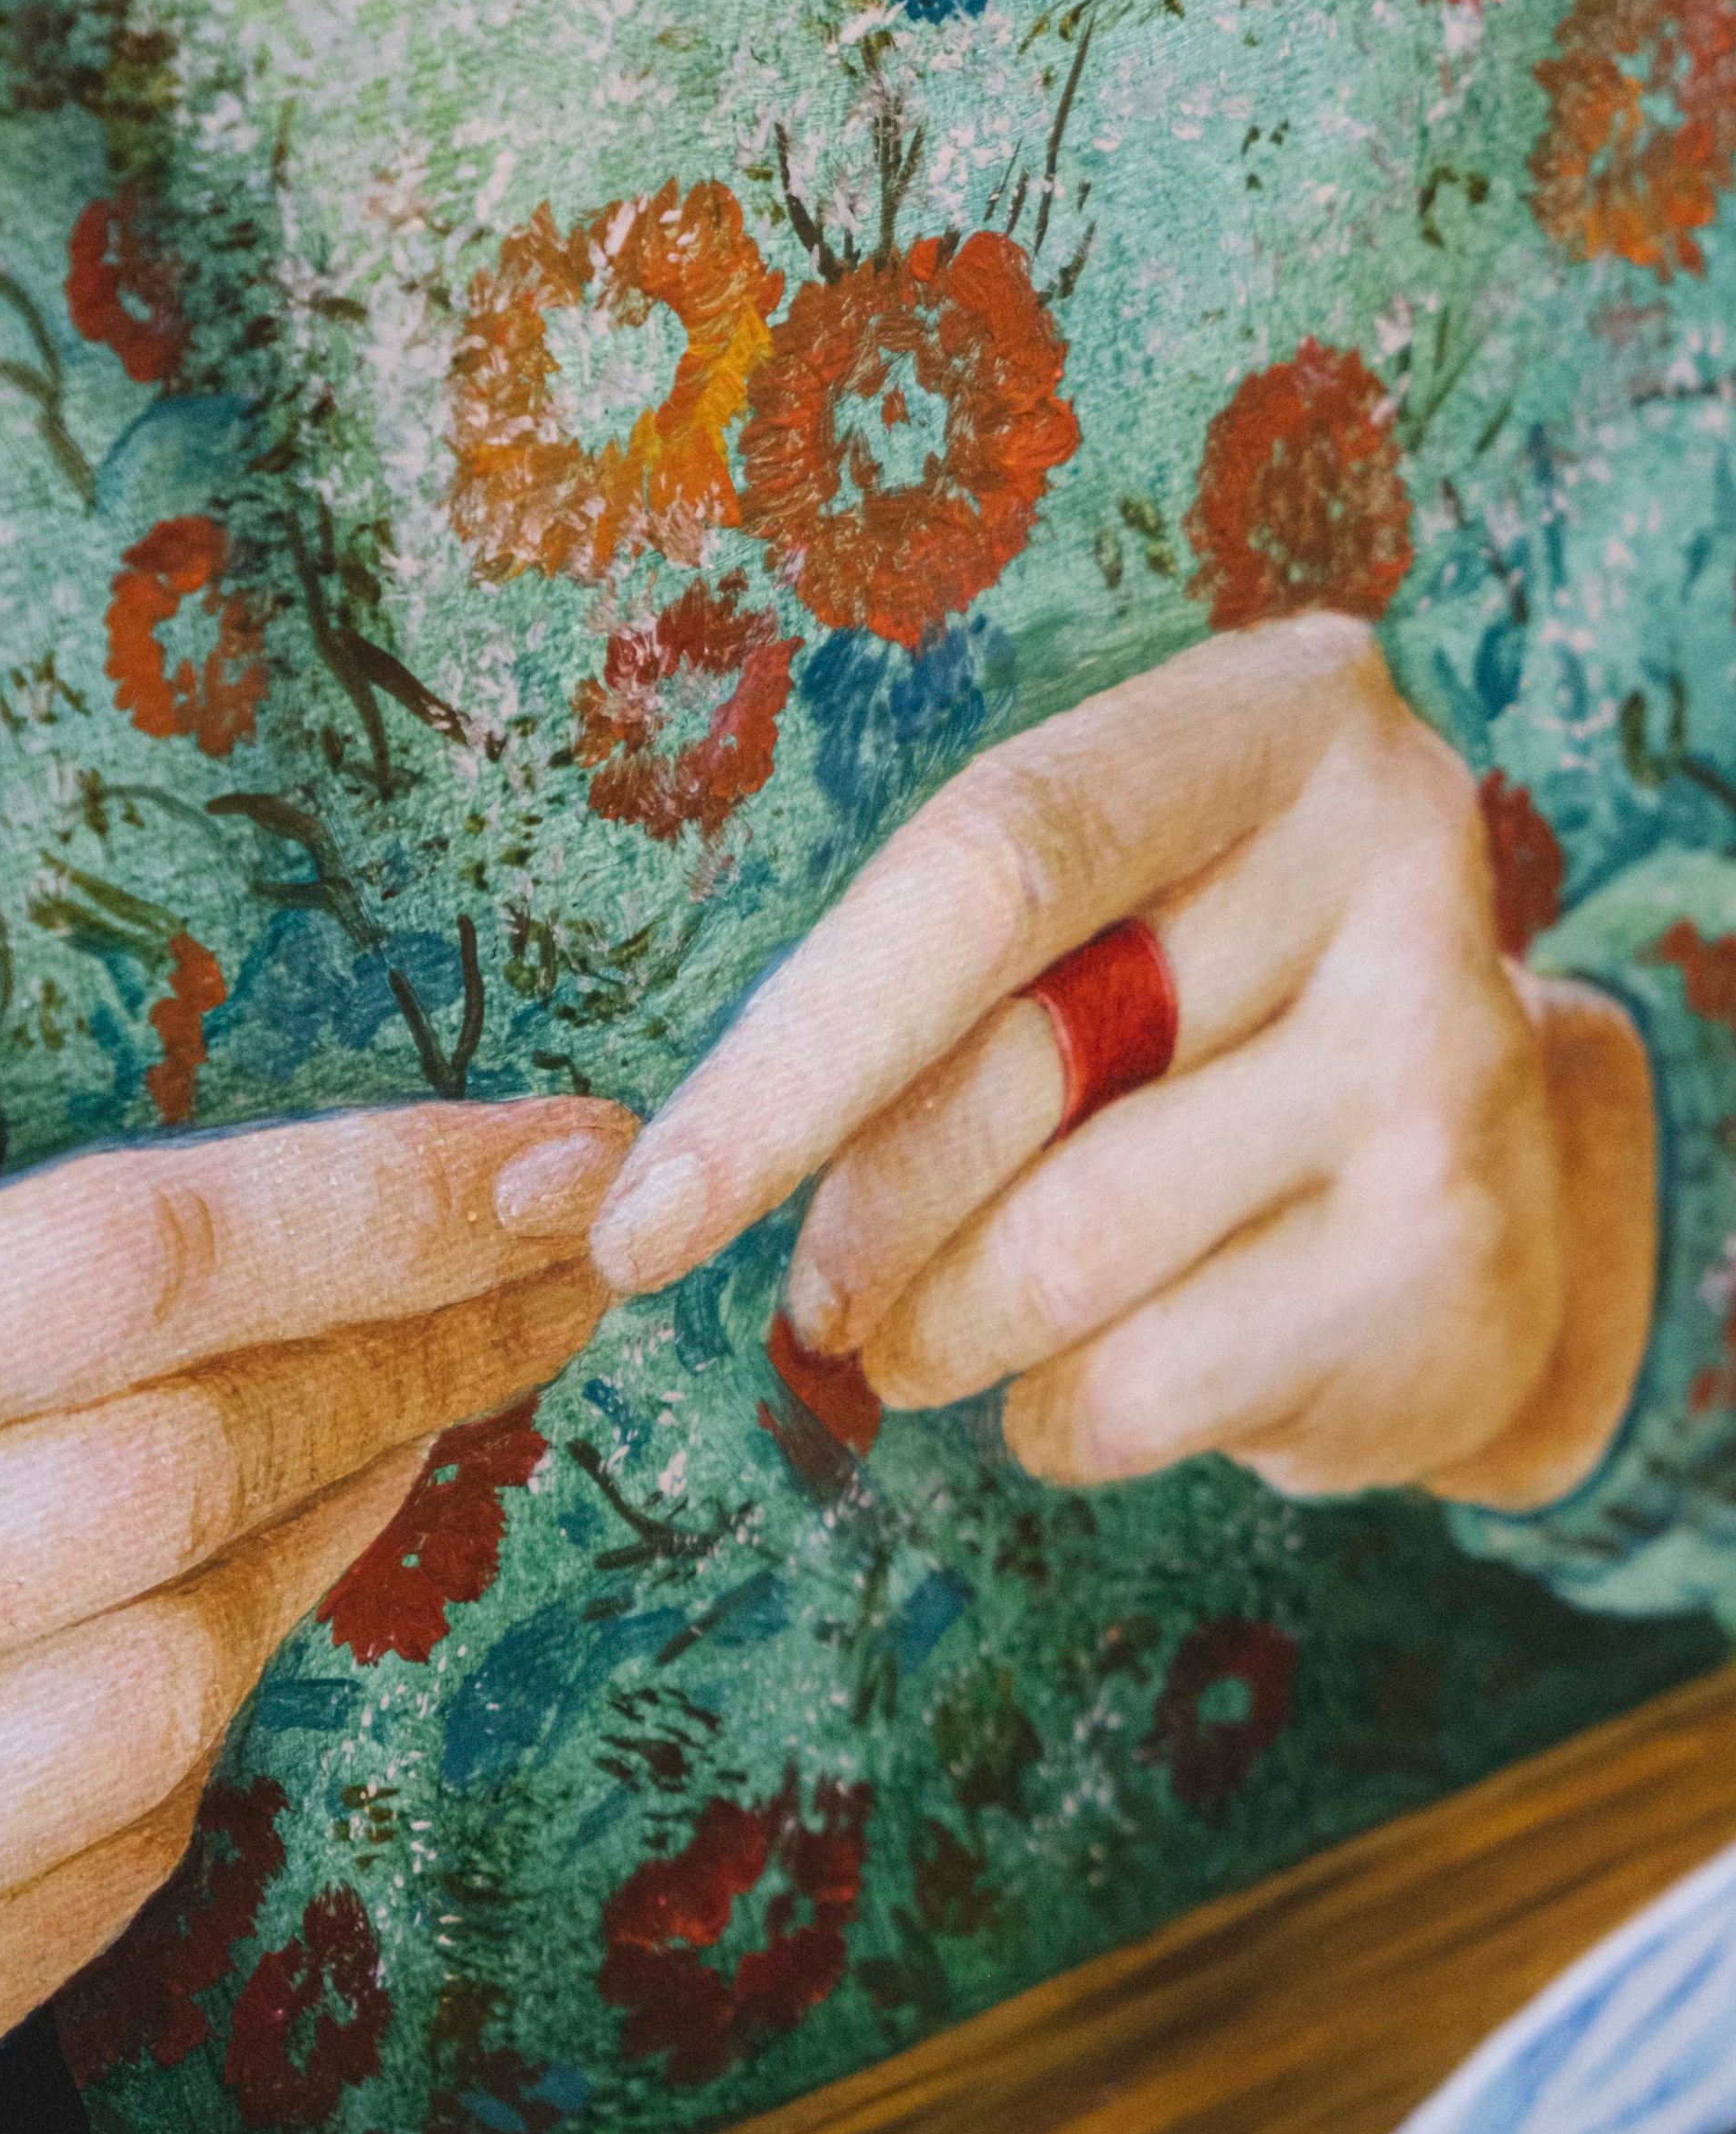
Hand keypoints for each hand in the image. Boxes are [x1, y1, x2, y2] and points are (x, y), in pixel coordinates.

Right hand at [0, 1093, 632, 2133]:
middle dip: (409, 1357)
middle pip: (155, 1463)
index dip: (361, 1198)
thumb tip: (416, 1267)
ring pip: (157, 1690)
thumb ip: (37, 1367)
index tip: (557, 1158)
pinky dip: (196, 1772)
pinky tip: (200, 1693)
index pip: (85, 1258)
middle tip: (566, 1282)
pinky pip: (107, 1881)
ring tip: (388, 1461)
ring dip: (322, 1555)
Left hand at [591, 615, 1654, 1509]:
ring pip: (1061, 1257)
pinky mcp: (1451, 1256)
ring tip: (939, 1338)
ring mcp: (1442, 1059)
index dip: (788, 1055)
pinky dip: (1054, 1416)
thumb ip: (920, 970)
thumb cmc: (1198, 1026)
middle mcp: (1390, 851)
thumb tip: (638, 1178)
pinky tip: (1085, 1376)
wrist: (1495, 1184)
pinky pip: (1141, 1382)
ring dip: (942, 1335)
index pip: (985, 867)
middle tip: (817, 1295)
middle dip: (858, 1220)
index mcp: (1269, 717)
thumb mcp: (1092, 923)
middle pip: (1011, 1067)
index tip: (638, 1215)